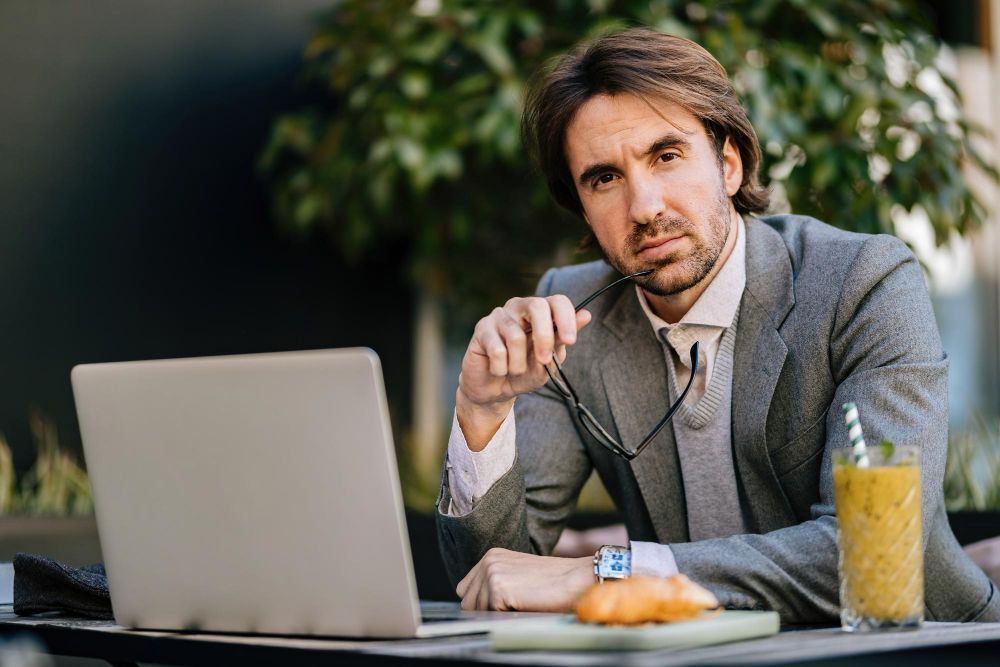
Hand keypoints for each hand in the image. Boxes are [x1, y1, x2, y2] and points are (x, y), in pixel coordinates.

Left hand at [456, 548, 594, 611]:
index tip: (500, 606)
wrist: (577, 579)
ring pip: (476, 611)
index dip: (481, 602)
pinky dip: (504, 617)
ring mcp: (491, 573)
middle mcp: (488, 561)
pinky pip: (488, 615)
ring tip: (521, 605)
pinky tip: (523, 606)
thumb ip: (496, 583)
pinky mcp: (498, 588)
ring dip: (496, 614)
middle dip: (485, 610)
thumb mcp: (518, 575)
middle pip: (467, 601)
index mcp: (491, 556)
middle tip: (513, 607)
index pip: (466, 589)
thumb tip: (474, 606)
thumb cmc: (553, 583)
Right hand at [457, 295, 591, 449]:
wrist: (495, 391)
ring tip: (514, 370)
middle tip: (544, 360)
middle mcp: (519, 307)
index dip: (566, 318)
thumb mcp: (549, 361)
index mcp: (540, 312)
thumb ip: (562, 339)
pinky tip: (498, 369)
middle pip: (537, 306)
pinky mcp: (481, 328)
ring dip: (518, 364)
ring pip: (516, 337)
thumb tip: (585, 315)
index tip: (571, 341)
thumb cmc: (524, 373)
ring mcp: (499, 316)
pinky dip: (501, 368)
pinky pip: (498, 350)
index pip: (557, 301)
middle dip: (544, 337)